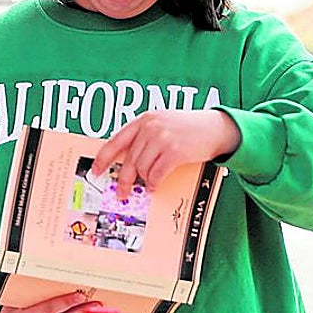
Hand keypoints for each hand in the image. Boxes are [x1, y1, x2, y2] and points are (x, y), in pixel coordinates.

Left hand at [92, 109, 239, 193]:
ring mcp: (162, 139)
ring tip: (148, 183)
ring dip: (143, 180)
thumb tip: (126, 161)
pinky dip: (153, 182)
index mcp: (143, 121)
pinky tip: (154, 185)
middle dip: (124, 179)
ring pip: (141, 168)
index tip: (96, 170)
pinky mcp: (174, 152)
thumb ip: (143, 137)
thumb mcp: (162, 123)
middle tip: (121, 192)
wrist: (216, 127)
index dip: (103, 158)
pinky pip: (156, 174)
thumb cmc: (187, 128)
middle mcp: (150, 128)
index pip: (115, 141)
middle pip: (128, 160)